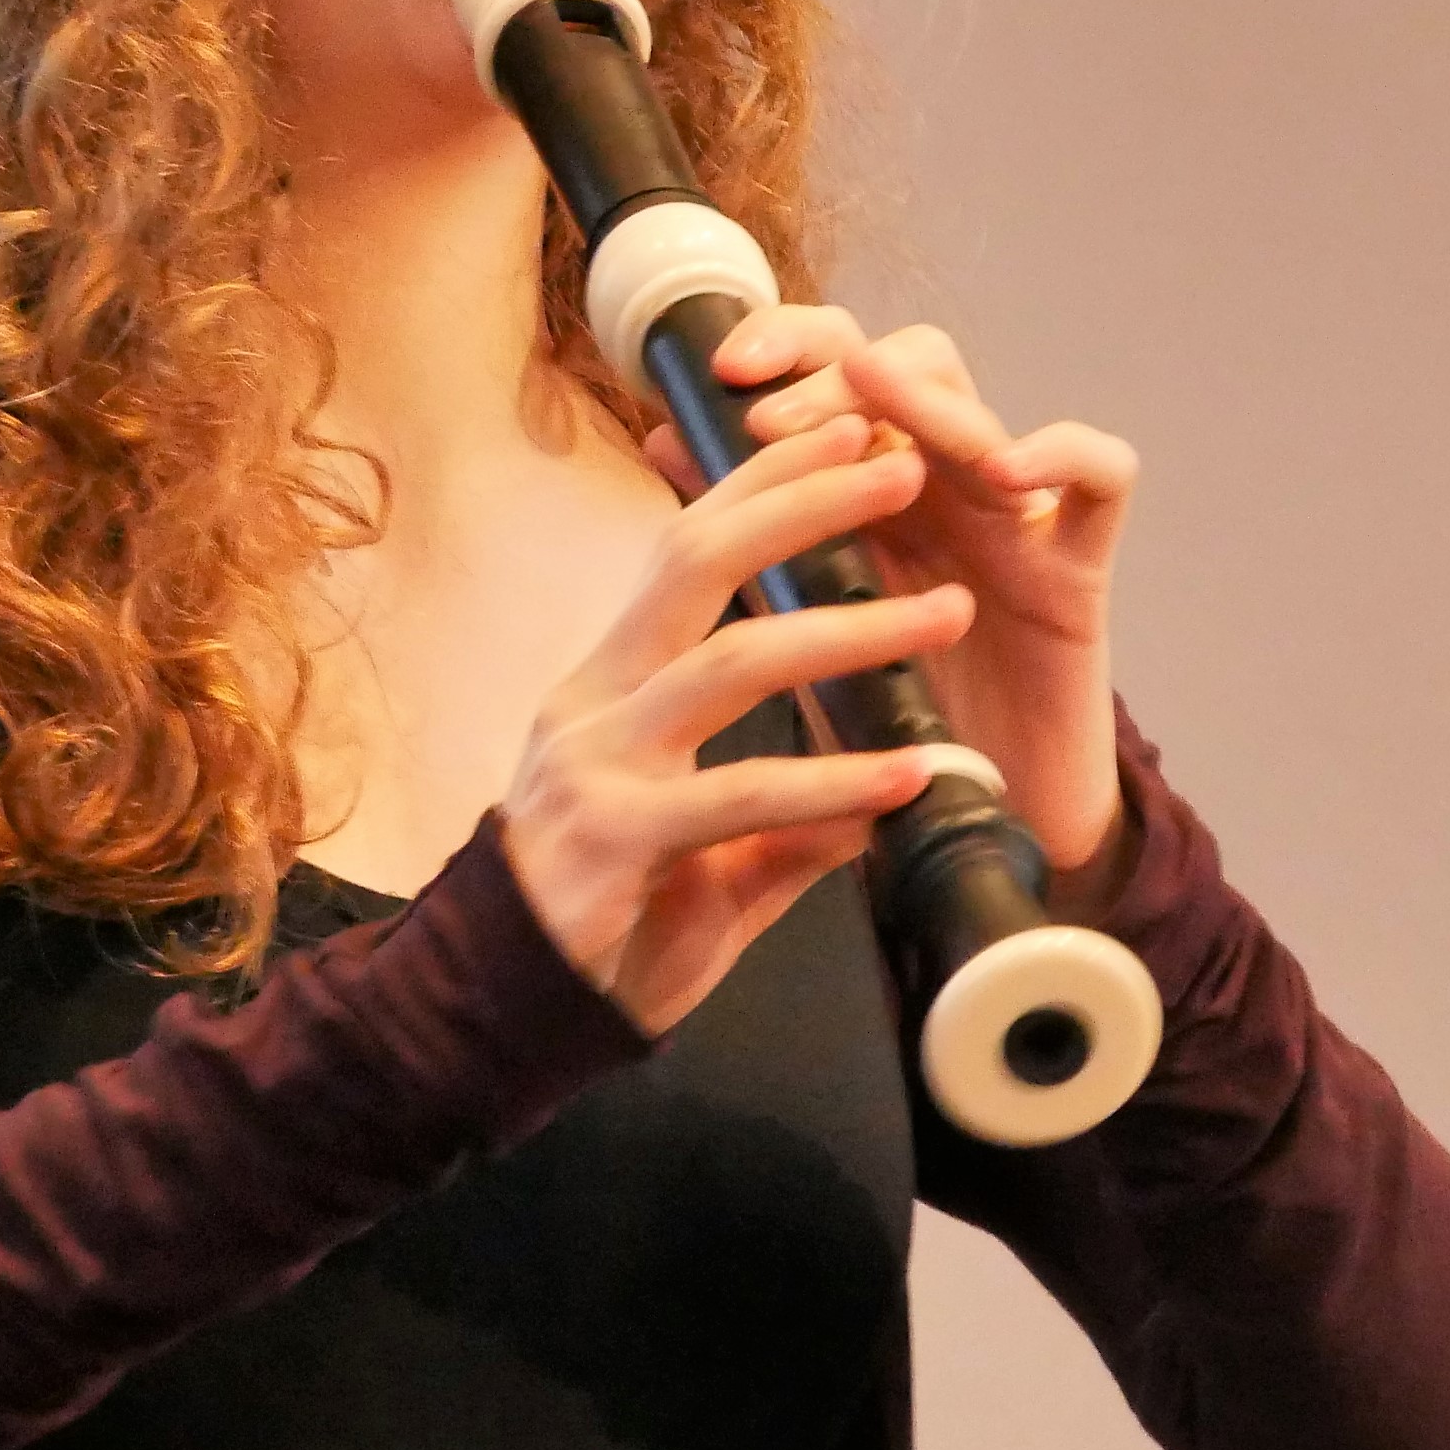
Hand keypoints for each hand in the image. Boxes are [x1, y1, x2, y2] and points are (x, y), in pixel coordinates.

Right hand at [502, 420, 976, 1034]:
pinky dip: (834, 782)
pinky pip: (740, 796)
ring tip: (947, 611)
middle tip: (902, 462)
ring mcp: (597, 764)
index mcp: (610, 682)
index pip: (686, 550)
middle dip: (803, 502)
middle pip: (696, 562)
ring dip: (852, 631)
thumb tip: (891, 779)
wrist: (501, 1019)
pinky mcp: (614, 838)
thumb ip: (791, 817)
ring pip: (732, 664)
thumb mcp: (711, 852)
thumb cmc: (602, 922)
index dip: (766, 481)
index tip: (849, 430)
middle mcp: (595, 700)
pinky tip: (908, 773)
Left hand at [643, 308, 1135, 875]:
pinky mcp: (1078, 576)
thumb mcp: (801, 624)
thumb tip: (665, 437)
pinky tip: (1008, 470)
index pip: (838, 371)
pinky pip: (1104, 479)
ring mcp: (1014, 525)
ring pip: (984, 412)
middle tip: (772, 418)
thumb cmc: (887, 727)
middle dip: (836, 372)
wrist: (969, 835)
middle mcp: (943, 491)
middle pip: (911, 365)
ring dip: (924, 398)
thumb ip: (748, 535)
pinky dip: (1065, 454)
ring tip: (875, 396)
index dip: (787, 345)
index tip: (721, 370)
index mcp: (871, 494)